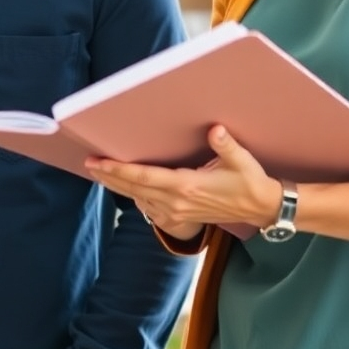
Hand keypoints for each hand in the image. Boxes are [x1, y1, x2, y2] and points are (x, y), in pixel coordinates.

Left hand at [86, 125, 281, 235]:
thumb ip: (226, 145)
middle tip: (88, 163)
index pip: (144, 178)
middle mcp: (177, 203)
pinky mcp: (180, 218)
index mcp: (187, 187)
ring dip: (118, 186)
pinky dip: (133, 197)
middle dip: (109, 176)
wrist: (260, 208)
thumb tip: (215, 129)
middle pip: (133, 189)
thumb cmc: (250, 182)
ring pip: (138, 200)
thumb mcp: (241, 161)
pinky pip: (148, 208)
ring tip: (100, 172)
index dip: (118, 170)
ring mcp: (177, 213)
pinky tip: (125, 188)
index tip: (98, 161)